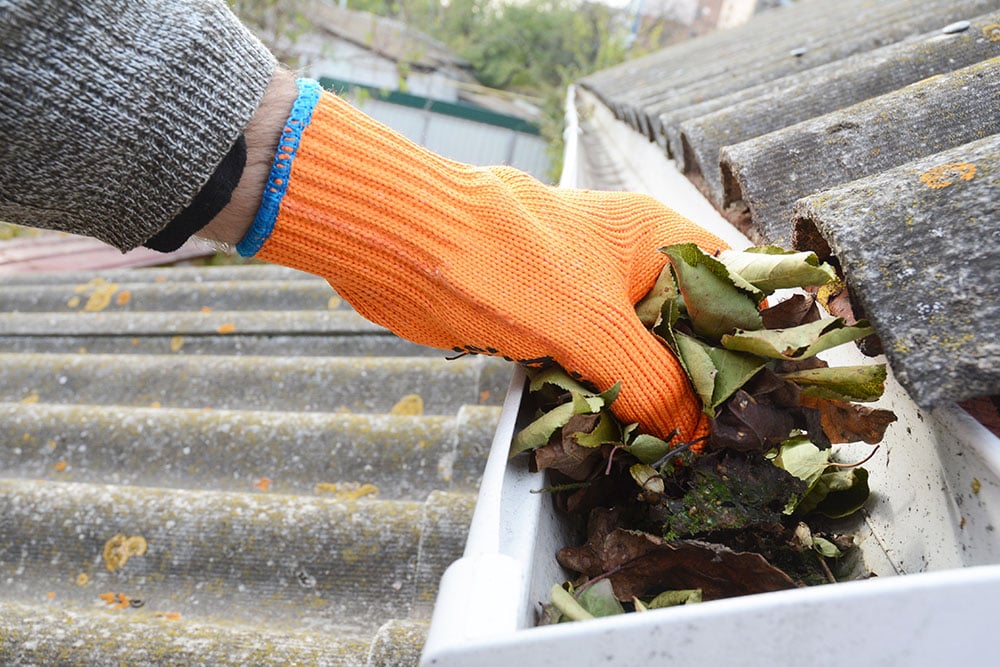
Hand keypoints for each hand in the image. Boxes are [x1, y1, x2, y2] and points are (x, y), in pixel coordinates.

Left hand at [231, 80, 727, 440]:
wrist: (407, 248)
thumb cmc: (504, 260)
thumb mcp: (595, 326)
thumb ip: (651, 381)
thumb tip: (691, 435)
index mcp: (658, 239)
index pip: (734, 286)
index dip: (756, 338)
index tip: (768, 397)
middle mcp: (630, 265)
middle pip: (687, 329)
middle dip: (701, 382)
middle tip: (722, 441)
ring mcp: (590, 296)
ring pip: (639, 354)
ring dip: (651, 398)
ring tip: (677, 450)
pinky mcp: (552, 325)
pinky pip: (595, 368)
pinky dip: (605, 400)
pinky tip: (620, 437)